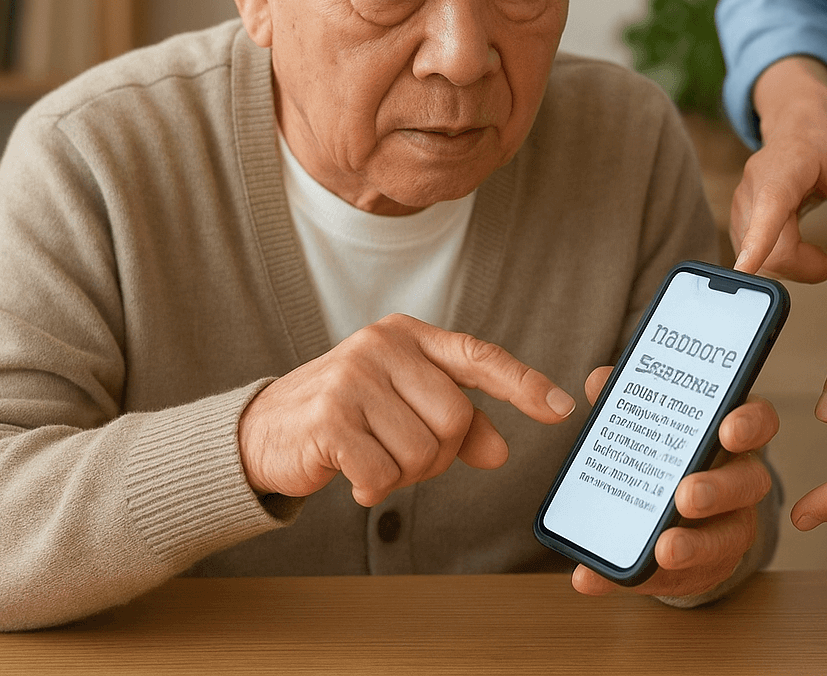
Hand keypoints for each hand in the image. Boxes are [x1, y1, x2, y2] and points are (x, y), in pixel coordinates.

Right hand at [238, 314, 575, 504]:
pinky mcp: (330, 417)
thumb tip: (500, 451)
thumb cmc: (347, 417)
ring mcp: (354, 377)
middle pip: (456, 420)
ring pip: (423, 452)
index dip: (523, 384)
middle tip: (400, 454)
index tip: (561, 409)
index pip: (478, 356)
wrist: (265, 432)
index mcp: (409, 336)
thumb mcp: (403, 408)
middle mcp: (383, 346)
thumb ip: (457, 424)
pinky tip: (352, 475)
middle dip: (438, 455)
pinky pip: (384, 474)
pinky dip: (374, 489)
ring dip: (403, 475)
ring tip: (371, 458)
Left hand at [571, 367, 779, 598]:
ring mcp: (729, 527)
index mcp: (730, 435)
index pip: (758, 421)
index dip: (750, 424)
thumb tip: (599, 381)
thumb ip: (624, 401)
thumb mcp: (647, 424)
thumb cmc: (666, 454)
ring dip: (695, 546)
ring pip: (728, 537)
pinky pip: (675, 578)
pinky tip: (592, 578)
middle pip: (749, 482)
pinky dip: (636, 579)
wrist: (673, 513)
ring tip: (664, 549)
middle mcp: (740, 479)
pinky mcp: (704, 568)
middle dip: (719, 489)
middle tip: (686, 496)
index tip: (728, 430)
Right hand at [732, 56, 826, 283]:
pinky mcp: (740, 221)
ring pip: (764, 260)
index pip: (770, 206)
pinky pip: (759, 258)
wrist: (800, 122)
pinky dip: (785, 261)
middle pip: (772, 250)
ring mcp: (741, 205)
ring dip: (798, 265)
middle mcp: (754, 186)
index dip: (757, 242)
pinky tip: (800, 244)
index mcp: (786, 166)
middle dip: (809, 267)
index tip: (744, 269)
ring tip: (822, 244)